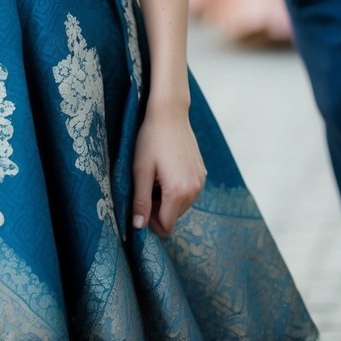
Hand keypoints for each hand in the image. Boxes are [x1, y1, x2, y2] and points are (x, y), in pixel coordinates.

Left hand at [131, 101, 205, 238]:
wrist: (170, 113)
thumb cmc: (151, 139)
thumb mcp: (140, 170)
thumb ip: (140, 201)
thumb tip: (138, 227)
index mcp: (178, 192)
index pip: (166, 226)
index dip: (150, 221)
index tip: (140, 203)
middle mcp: (194, 191)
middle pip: (174, 216)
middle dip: (158, 207)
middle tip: (146, 183)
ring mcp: (200, 182)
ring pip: (181, 205)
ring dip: (167, 197)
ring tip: (157, 174)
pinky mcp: (202, 173)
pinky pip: (188, 192)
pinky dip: (177, 187)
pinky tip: (167, 167)